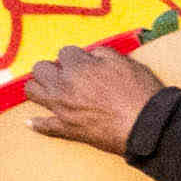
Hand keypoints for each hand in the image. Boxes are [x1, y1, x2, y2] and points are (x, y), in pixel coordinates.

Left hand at [19, 45, 157, 152]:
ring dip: (40, 87)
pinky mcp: (67, 128)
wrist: (148, 127)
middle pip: (40, 68)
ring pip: (32, 91)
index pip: (64, 52)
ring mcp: (62, 108)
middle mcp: (63, 86)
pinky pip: (44, 126)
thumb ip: (104, 54)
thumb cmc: (140, 95)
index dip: (77, 57)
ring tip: (53, 90)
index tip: (86, 63)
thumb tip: (92, 55)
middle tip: (67, 74)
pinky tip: (32, 122)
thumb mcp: (126, 63)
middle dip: (53, 68)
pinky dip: (37, 124)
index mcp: (78, 68)